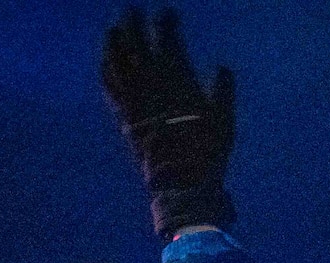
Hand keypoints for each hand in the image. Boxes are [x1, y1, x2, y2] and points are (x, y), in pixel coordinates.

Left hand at [102, 7, 236, 238]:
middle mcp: (150, 80)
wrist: (179, 178)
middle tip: (132, 9)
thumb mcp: (225, 119)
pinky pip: (109, 86)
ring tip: (113, 29)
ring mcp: (133, 96)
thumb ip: (222, 90)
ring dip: (114, 42)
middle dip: (134, 22)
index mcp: (176, 76)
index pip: (167, 38)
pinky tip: (104, 64)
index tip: (168, 12)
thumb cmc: (207, 150)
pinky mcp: (122, 114)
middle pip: (136, 42)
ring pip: (117, 60)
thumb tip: (222, 68)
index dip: (166, 22)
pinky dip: (106, 71)